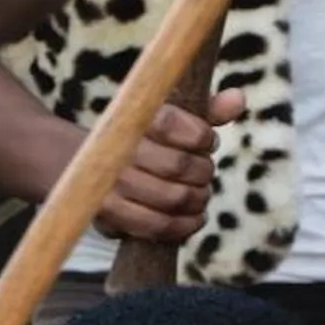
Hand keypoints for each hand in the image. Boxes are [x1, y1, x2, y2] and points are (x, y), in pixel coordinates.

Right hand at [90, 89, 244, 245]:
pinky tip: (195, 217)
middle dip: (204, 170)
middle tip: (205, 172)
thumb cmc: (145, 140)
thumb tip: (238, 98)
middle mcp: (116, 151)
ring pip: (173, 198)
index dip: (200, 136)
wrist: (87, 165)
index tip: (208, 142)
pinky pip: (158, 226)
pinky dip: (185, 225)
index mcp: (130, 120)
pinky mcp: (108, 215)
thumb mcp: (174, 120)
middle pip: (178, 165)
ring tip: (201, 194)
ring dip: (198, 198)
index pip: (169, 123)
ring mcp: (109, 185)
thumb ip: (208, 111)